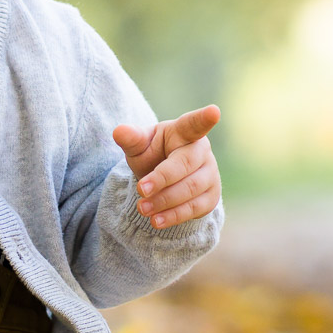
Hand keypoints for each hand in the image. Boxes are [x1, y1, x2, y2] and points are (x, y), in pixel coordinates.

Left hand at [111, 105, 220, 229]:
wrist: (164, 181)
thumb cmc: (153, 154)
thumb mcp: (139, 146)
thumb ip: (132, 139)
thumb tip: (118, 131)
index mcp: (183, 132)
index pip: (194, 124)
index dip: (204, 118)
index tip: (214, 112)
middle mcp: (201, 151)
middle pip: (185, 165)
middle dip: (162, 179)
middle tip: (141, 190)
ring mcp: (210, 174)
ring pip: (190, 189)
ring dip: (165, 201)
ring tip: (142, 208)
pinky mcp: (211, 197)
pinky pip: (195, 208)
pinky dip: (174, 216)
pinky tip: (156, 221)